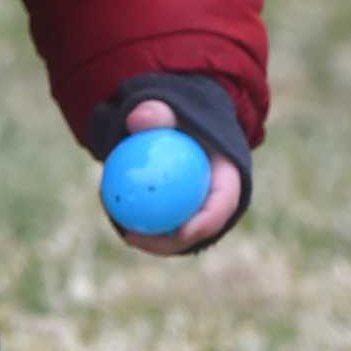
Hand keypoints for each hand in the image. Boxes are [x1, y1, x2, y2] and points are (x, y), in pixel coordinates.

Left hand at [115, 100, 239, 255]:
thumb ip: (156, 111)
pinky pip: (166, 225)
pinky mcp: (184, 213)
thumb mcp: (170, 109)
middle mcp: (218, 197)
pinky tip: (122, 225)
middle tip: (144, 238)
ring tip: (129, 236)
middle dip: (176, 242)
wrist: (178, 126)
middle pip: (202, 228)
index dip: (206, 223)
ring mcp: (201, 209)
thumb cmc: (177, 117)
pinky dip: (148, 228)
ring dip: (158, 241)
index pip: (223, 204)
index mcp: (228, 176)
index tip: (181, 232)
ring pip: (182, 234)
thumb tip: (137, 119)